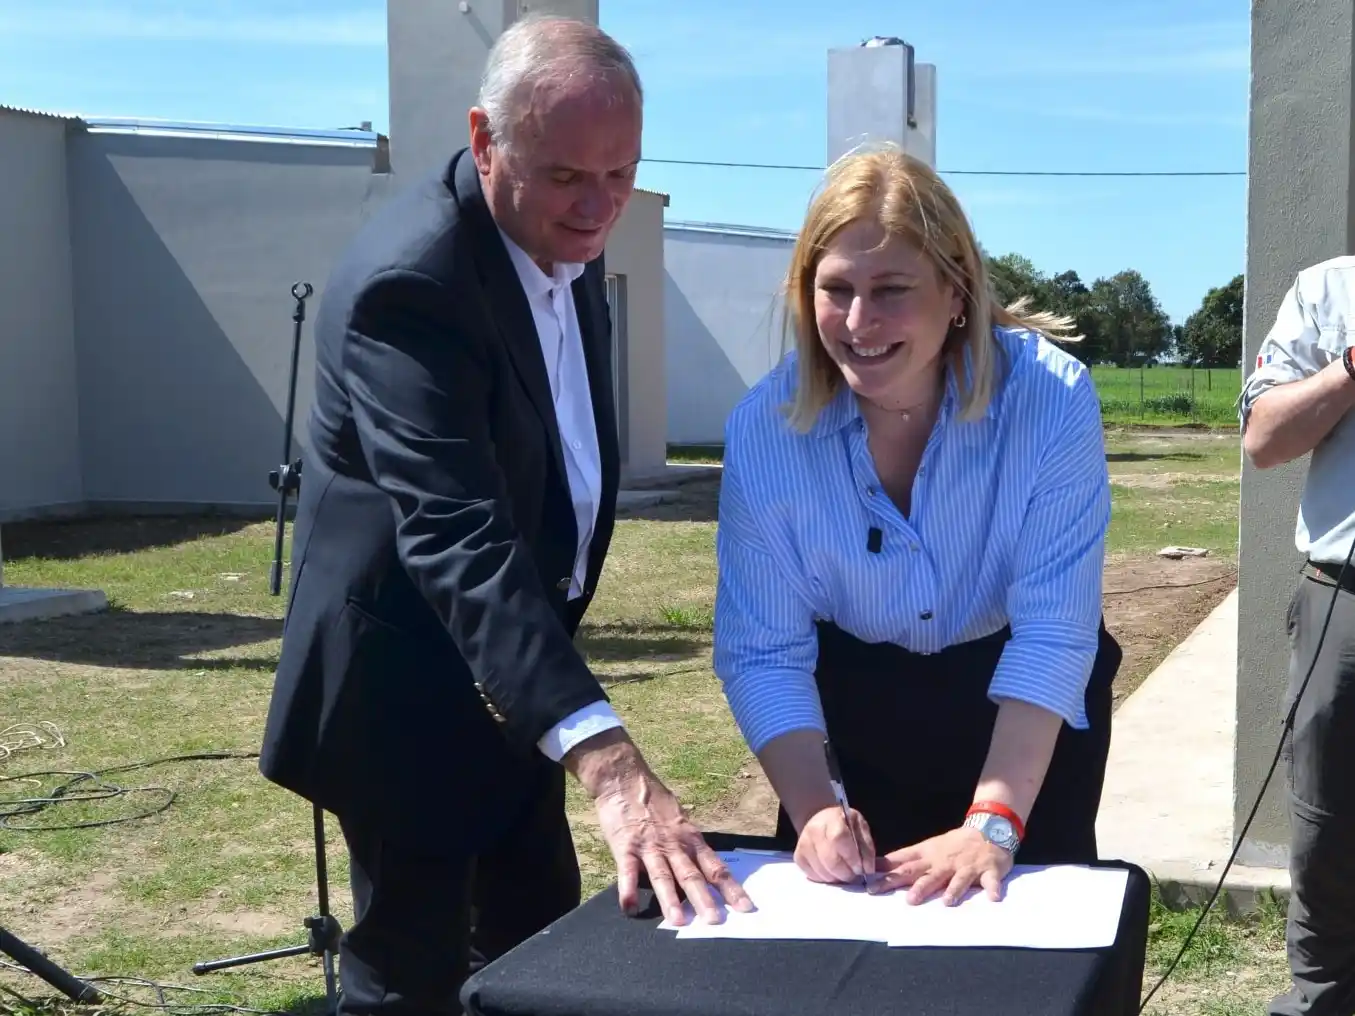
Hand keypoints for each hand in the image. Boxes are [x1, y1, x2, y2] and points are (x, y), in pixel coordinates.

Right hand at [564, 729, 753, 925]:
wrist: (624, 778)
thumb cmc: (654, 801)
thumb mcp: (680, 820)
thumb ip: (688, 845)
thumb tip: (703, 870)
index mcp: (689, 839)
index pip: (714, 867)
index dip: (730, 888)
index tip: (745, 907)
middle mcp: (673, 844)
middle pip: (691, 875)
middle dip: (704, 899)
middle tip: (716, 921)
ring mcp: (649, 846)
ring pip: (662, 875)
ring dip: (669, 899)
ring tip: (678, 920)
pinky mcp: (624, 847)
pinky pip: (626, 872)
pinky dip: (628, 890)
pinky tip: (630, 907)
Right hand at [794, 805, 875, 883]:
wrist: (821, 820)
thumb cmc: (844, 825)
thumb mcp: (860, 827)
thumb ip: (867, 847)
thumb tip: (868, 870)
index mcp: (832, 819)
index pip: (839, 839)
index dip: (851, 858)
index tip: (860, 868)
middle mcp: (813, 830)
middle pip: (830, 860)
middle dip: (846, 873)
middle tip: (853, 874)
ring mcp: (803, 844)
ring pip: (822, 872)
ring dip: (837, 878)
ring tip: (844, 872)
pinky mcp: (798, 857)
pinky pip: (813, 876)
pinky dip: (826, 879)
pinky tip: (831, 871)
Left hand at [868, 827, 1012, 904]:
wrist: (987, 829)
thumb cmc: (952, 844)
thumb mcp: (927, 848)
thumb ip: (904, 859)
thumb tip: (876, 867)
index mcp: (928, 855)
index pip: (904, 864)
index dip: (887, 874)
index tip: (871, 885)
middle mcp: (944, 862)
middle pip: (927, 874)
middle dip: (916, 886)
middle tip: (908, 901)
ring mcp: (966, 867)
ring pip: (958, 879)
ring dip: (953, 890)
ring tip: (947, 902)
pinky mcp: (988, 871)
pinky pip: (990, 881)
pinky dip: (992, 889)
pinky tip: (992, 898)